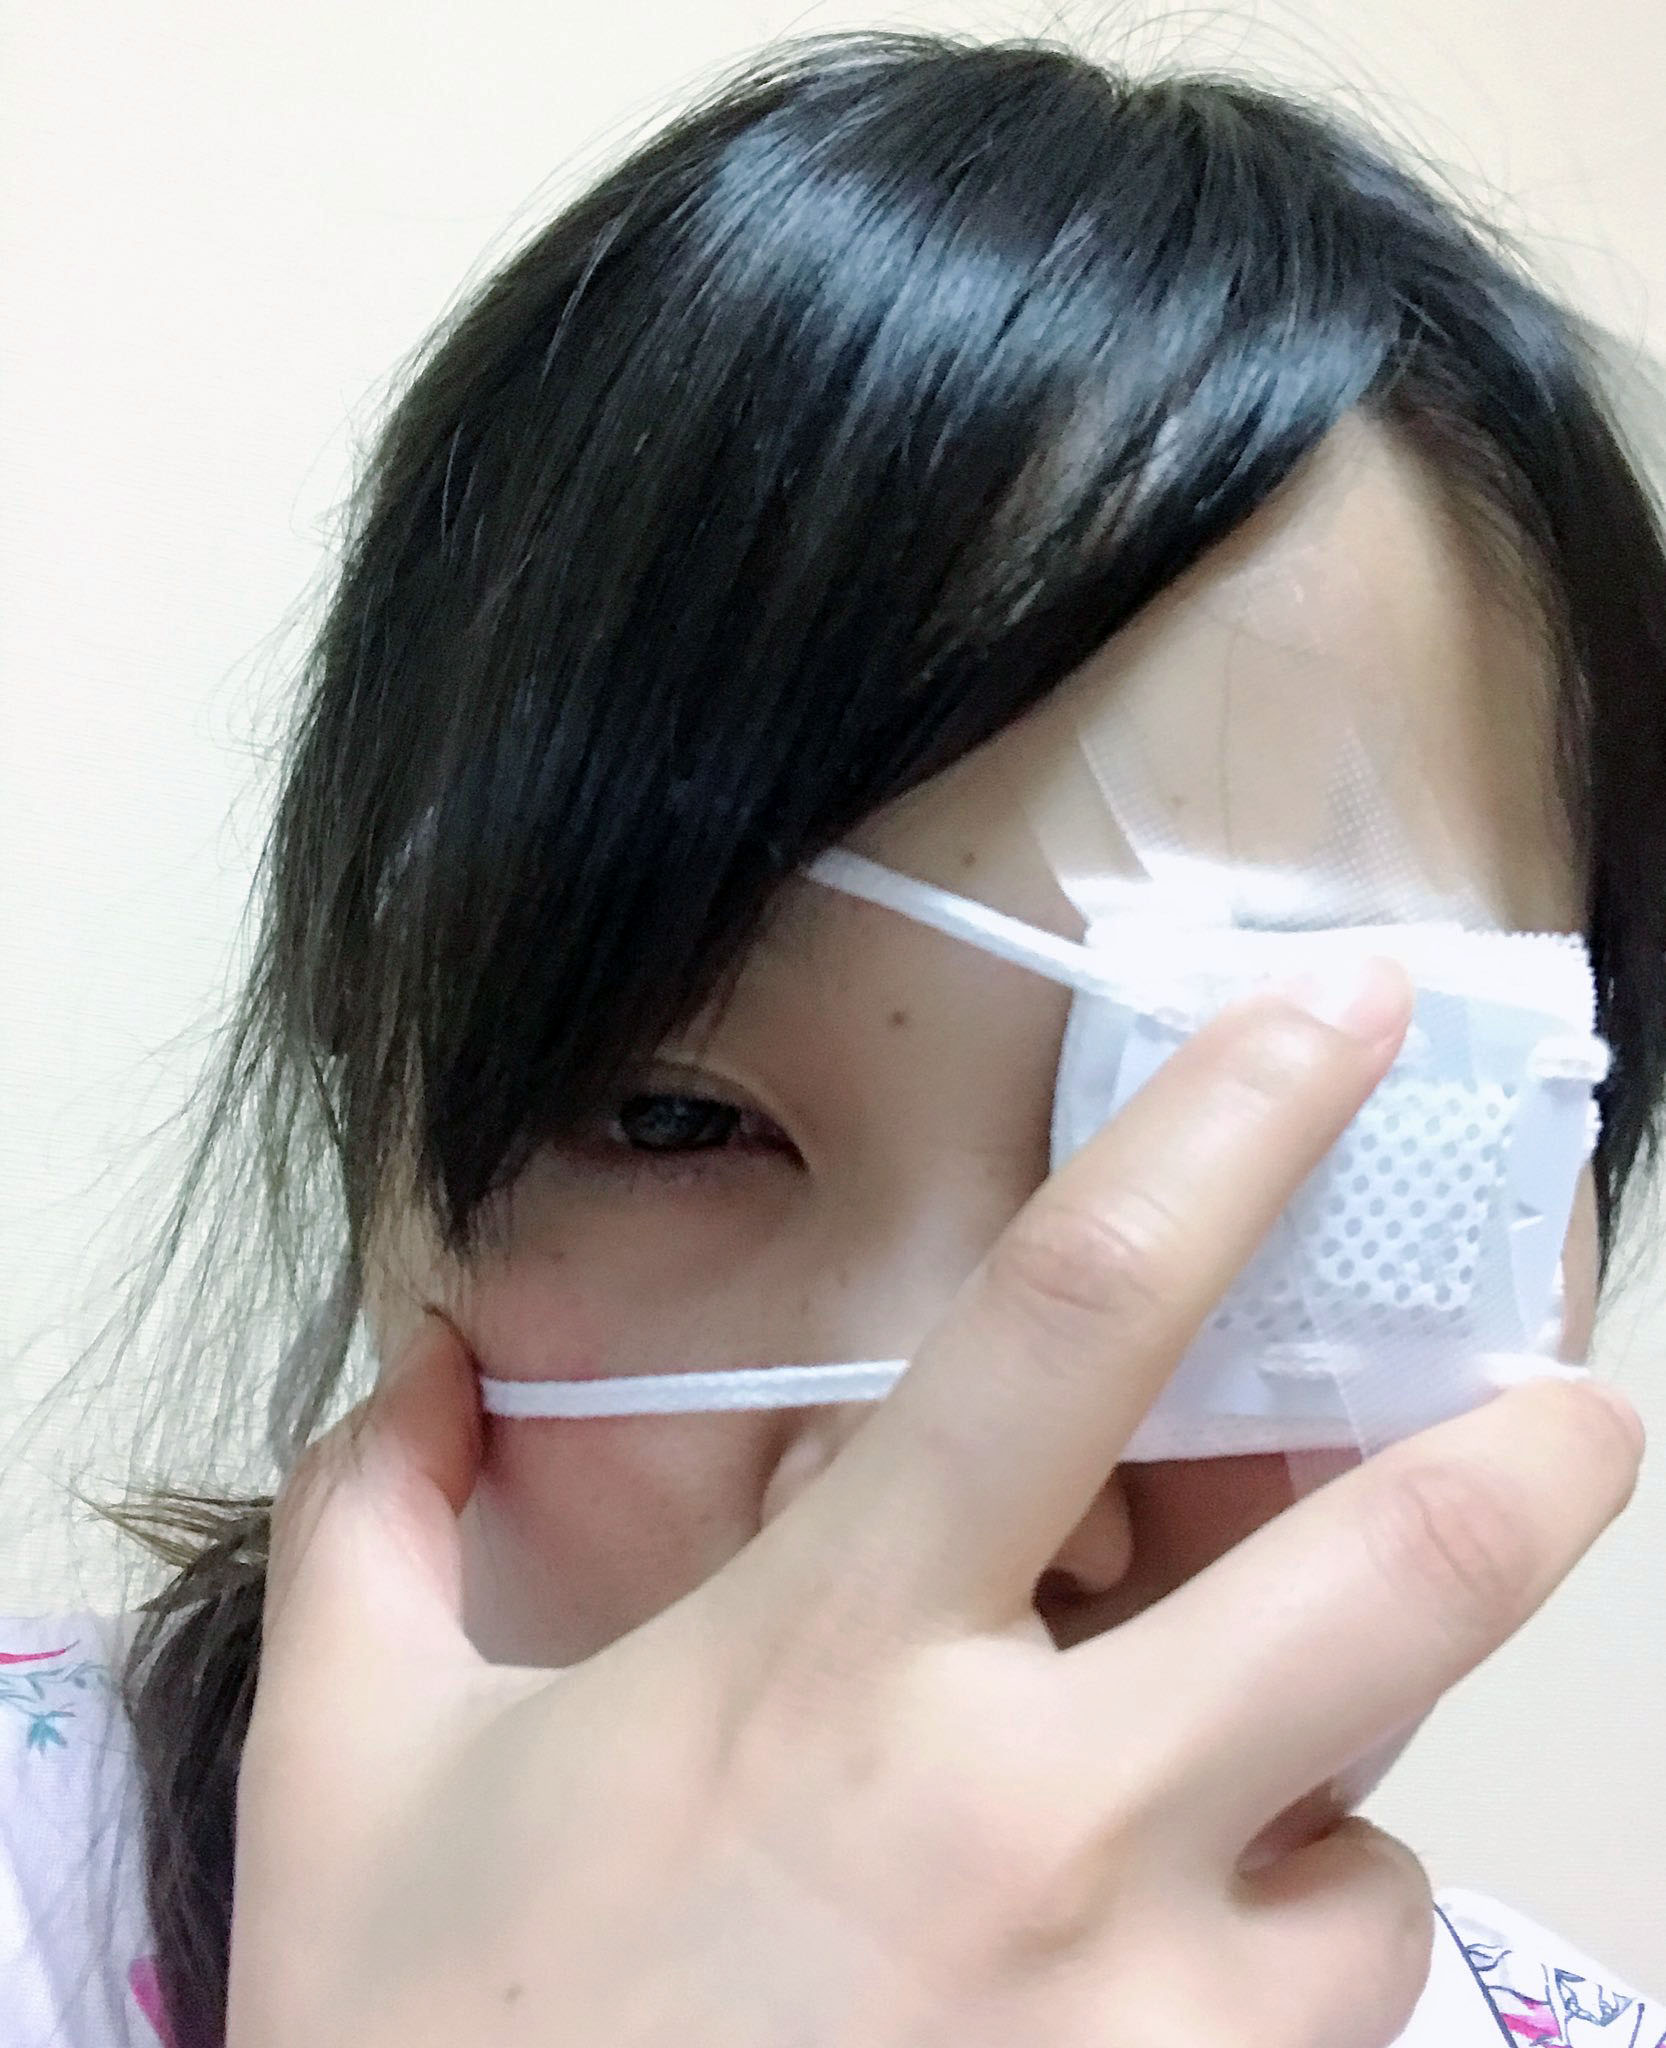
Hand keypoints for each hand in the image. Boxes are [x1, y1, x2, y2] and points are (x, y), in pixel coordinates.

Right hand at [227, 966, 1641, 2046]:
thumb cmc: (433, 2045)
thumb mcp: (350, 1765)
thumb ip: (380, 1525)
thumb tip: (421, 1362)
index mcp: (834, 1653)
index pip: (1073, 1318)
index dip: (1228, 1129)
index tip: (1343, 1014)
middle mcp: (1032, 1814)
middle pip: (1378, 1580)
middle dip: (1522, 1461)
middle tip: (1573, 1403)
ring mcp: (1140, 2015)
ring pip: (1372, 1841)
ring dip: (1332, 1772)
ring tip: (1230, 1778)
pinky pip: (1325, 2011)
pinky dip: (1285, 1943)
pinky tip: (1166, 1958)